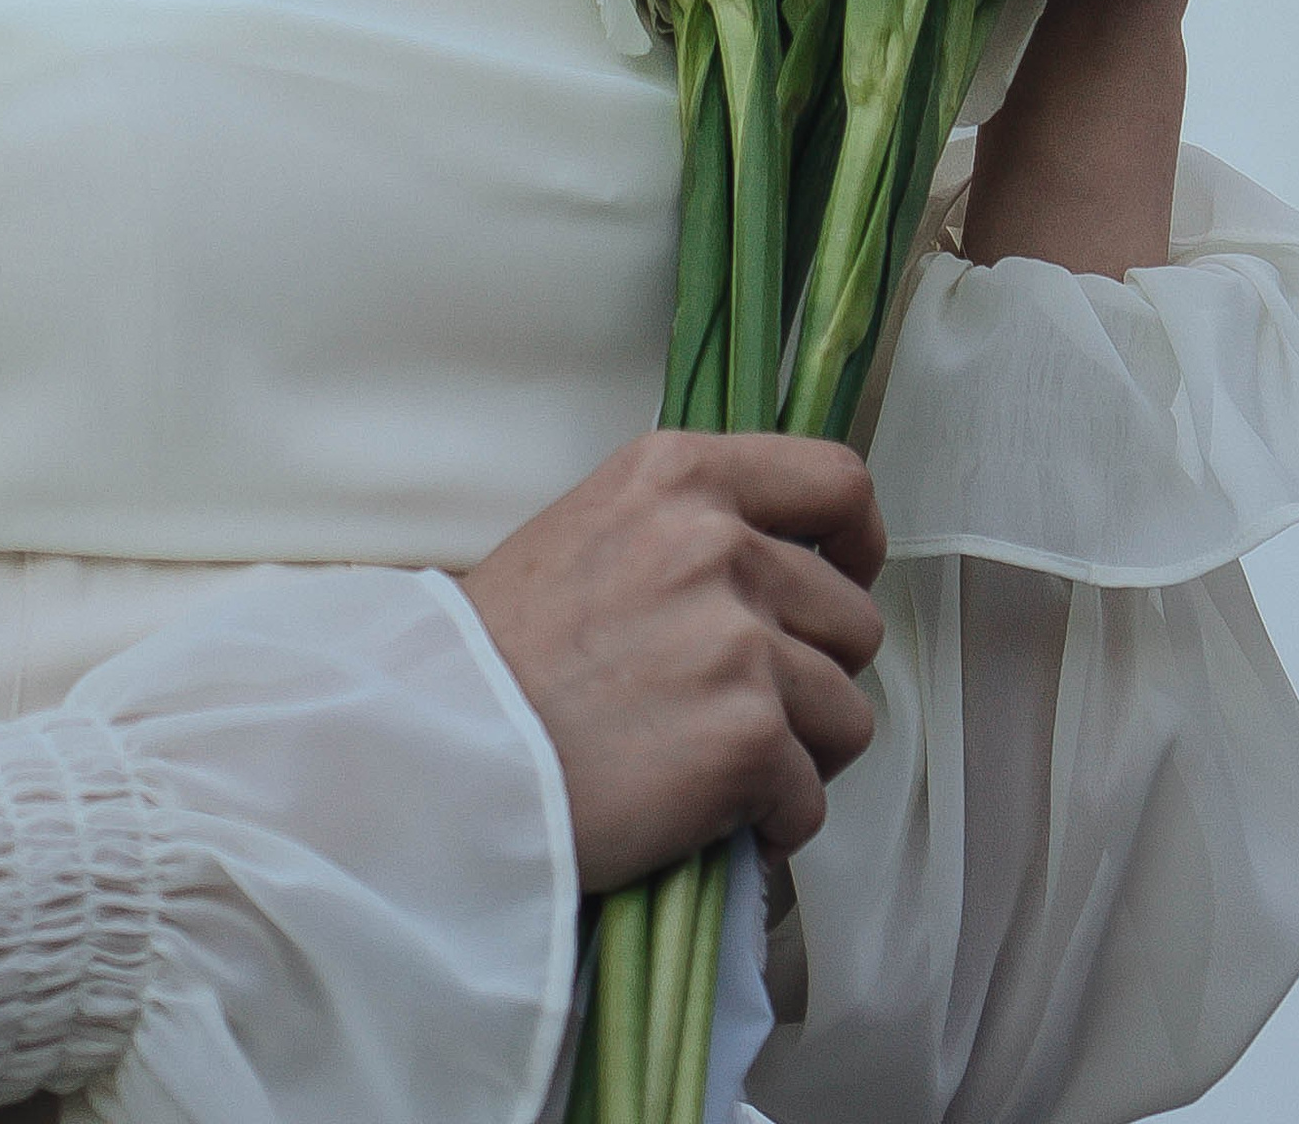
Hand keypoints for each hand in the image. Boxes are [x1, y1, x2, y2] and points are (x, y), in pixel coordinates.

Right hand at [461, 430, 887, 892]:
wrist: (441, 753)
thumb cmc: (501, 658)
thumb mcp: (592, 533)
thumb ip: (687, 529)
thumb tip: (779, 562)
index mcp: (681, 476)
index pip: (838, 480)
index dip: (857, 542)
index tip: (843, 578)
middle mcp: (721, 542)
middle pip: (852, 617)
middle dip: (816, 674)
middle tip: (750, 710)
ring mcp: (740, 640)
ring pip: (847, 713)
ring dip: (800, 754)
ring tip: (725, 770)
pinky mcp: (747, 737)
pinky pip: (810, 797)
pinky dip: (773, 824)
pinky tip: (712, 821)